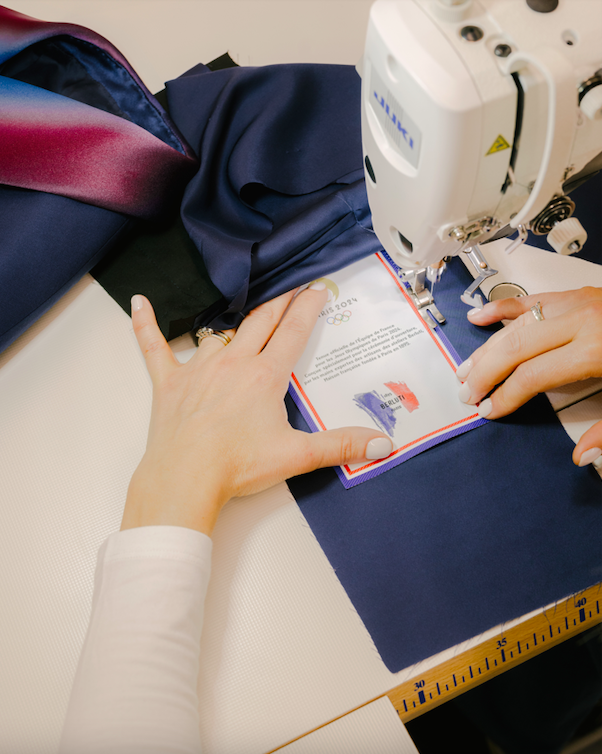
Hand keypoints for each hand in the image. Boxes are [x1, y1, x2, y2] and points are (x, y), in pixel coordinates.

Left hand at [121, 286, 392, 534]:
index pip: (293, 332)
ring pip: (219, 333)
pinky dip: (147, 325)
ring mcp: (199, 369)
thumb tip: (383, 443)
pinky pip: (154, 346)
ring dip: (232, 323)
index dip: (308, 308)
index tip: (318, 288)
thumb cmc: (237, 465)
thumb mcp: (297, 455)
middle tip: (292, 287)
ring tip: (242, 312)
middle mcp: (233, 363)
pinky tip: (140, 302)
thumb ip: (342, 446)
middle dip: (279, 302)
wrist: (186, 479)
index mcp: (265, 376)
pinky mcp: (169, 382)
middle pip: (261, 322)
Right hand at [456, 287, 601, 467]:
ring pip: (517, 324)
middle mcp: (581, 322)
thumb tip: (582, 456)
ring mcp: (577, 303)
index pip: (533, 375)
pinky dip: (502, 308)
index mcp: (596, 350)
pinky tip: (478, 317)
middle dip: (486, 372)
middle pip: (515, 347)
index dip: (505, 396)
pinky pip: (531, 298)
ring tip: (465, 368)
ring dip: (486, 346)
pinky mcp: (577, 294)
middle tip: (466, 393)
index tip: (488, 411)